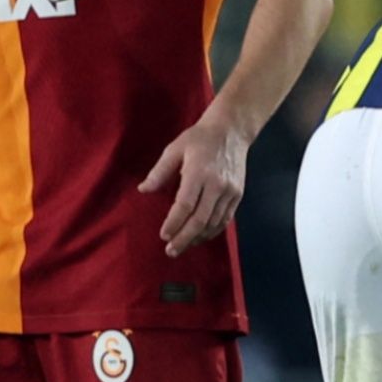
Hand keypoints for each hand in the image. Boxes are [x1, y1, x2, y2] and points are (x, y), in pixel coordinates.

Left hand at [139, 111, 249, 256]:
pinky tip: (201, 237)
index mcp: (198, 172)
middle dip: (184, 238)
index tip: (164, 235)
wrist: (232, 131)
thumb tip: (143, 190)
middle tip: (171, 251)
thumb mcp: (174, 149)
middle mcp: (217, 184)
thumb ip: (159, 171)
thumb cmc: (199, 138)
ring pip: (214, 222)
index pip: (185, 204)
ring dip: (198, 237)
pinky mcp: (238, 194)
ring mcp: (230, 191)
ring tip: (183, 246)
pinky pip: (225, 219)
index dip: (174, 223)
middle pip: (200, 219)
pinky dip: (213, 231)